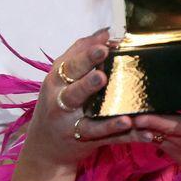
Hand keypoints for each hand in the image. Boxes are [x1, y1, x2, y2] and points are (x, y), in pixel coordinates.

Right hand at [21, 29, 143, 169]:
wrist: (44, 147)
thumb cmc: (58, 103)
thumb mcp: (62, 77)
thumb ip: (81, 53)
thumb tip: (105, 32)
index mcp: (57, 81)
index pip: (71, 65)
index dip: (87, 55)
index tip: (104, 45)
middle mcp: (60, 102)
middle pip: (74, 91)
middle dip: (88, 83)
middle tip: (102, 75)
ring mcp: (70, 124)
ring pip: (88, 120)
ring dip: (107, 119)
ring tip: (123, 113)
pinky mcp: (83, 141)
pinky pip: (106, 137)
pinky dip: (123, 134)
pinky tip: (137, 128)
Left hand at [130, 72, 180, 175]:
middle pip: (180, 127)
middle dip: (166, 123)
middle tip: (148, 117)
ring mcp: (177, 139)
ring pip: (159, 131)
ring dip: (146, 124)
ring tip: (133, 116)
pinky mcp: (162, 141)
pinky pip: (147, 135)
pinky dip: (137, 128)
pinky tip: (126, 119)